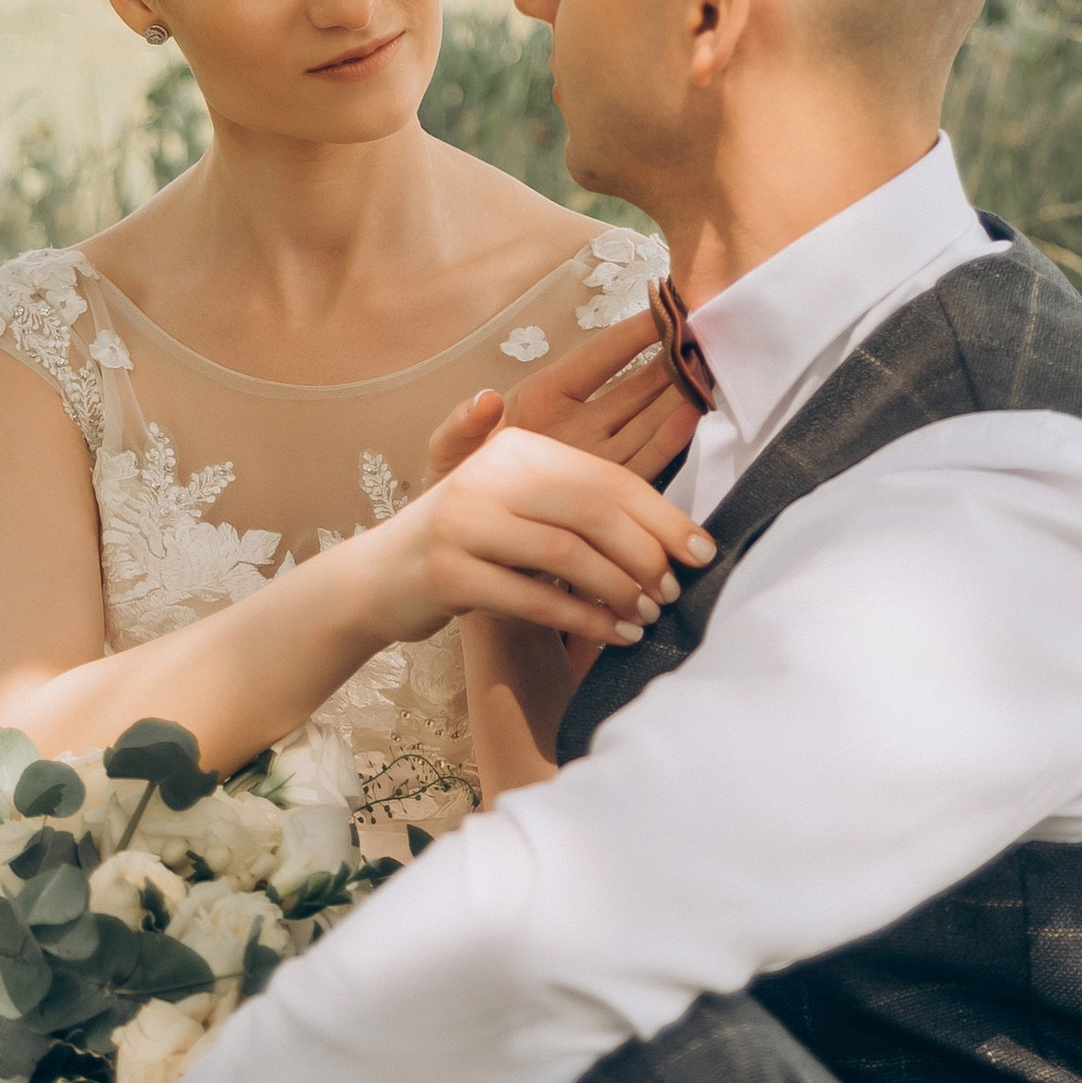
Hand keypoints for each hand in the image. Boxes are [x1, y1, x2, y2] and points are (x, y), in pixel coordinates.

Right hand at [356, 420, 714, 650]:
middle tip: (673, 590)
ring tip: (647, 615)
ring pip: (564, 554)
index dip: (661, 515)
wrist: (379, 578)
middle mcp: (488, 475)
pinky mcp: (445, 572)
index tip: (702, 551)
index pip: (606, 478)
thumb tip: (670, 529)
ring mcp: (462, 522)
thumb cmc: (471, 542)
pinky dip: (582, 619)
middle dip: (644, 554)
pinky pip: (531, 598)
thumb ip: (579, 502)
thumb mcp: (518, 504)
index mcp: (517, 448)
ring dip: (617, 590)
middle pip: (591, 510)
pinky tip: (613, 634)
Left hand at [426, 300, 700, 493]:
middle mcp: (579, 422)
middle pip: (634, 386)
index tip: (665, 310)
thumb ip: (460, 425)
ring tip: (708, 371)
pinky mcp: (606, 493)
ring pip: (647, 420)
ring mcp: (598, 456)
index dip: (629, 335)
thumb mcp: (448, 453)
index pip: (596, 358)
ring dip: (678, 396)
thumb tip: (485, 398)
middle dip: (670, 361)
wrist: (468, 547)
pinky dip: (669, 441)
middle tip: (705, 337)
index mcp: (542, 397)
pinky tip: (692, 416)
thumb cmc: (456, 486)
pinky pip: (645, 463)